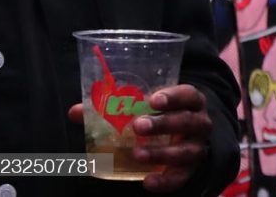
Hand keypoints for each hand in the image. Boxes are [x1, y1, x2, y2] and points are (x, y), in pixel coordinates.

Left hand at [68, 84, 210, 191]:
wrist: (183, 140)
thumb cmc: (160, 118)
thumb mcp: (145, 109)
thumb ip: (114, 109)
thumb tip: (76, 111)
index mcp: (190, 102)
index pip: (188, 95)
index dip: (173, 96)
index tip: (153, 100)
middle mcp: (199, 123)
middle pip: (188, 121)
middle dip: (163, 123)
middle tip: (138, 126)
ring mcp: (196, 147)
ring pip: (186, 151)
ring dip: (161, 153)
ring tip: (137, 154)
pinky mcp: (189, 170)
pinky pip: (180, 177)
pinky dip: (165, 181)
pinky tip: (147, 181)